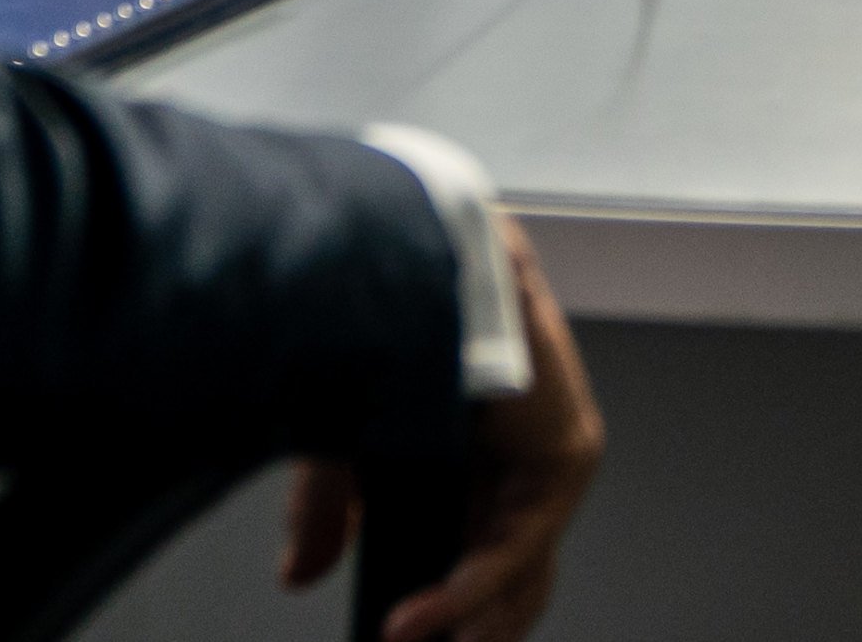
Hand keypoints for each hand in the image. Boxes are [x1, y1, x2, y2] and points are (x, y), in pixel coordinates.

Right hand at [281, 222, 605, 641]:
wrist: (401, 258)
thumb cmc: (373, 321)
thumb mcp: (339, 440)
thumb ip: (327, 515)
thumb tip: (300, 576)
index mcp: (467, 438)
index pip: (472, 538)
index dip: (441, 599)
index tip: (397, 633)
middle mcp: (512, 446)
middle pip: (505, 565)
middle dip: (462, 623)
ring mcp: (544, 452)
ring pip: (515, 568)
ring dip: (462, 622)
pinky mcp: (561, 455)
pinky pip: (514, 546)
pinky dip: (464, 592)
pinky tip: (414, 621)